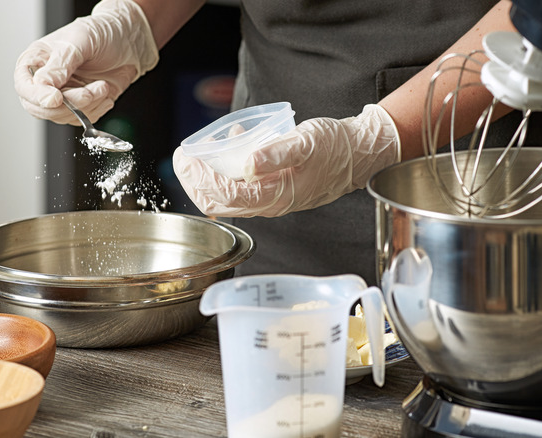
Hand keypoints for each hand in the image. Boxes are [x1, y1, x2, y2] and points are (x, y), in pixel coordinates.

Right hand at [14, 0, 157, 124]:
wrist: (129, 43)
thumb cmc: (102, 34)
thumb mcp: (79, 42)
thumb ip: (60, 65)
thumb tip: (42, 85)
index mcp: (37, 61)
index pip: (24, 86)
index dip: (38, 96)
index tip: (57, 98)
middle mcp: (46, 81)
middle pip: (42, 109)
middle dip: (69, 105)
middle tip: (89, 93)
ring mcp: (63, 95)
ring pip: (63, 117)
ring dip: (88, 106)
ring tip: (102, 86)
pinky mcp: (81, 106)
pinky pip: (81, 120)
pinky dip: (97, 110)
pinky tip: (105, 93)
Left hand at [173, 104, 400, 216]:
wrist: (359, 155)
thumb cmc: (336, 148)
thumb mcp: (306, 143)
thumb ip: (276, 153)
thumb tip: (247, 162)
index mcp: (275, 196)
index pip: (224, 196)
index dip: (199, 179)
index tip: (184, 157)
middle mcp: (269, 203)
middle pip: (219, 203)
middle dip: (194, 182)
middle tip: (182, 158)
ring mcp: (270, 198)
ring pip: (227, 198)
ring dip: (207, 179)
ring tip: (196, 154)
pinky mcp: (273, 190)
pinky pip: (241, 187)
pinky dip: (226, 171)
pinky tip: (231, 144)